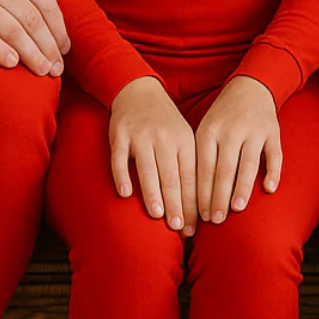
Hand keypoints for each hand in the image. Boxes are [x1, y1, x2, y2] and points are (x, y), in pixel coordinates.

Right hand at [109, 77, 197, 233]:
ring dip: (153, 193)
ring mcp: (141, 135)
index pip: (190, 177)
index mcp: (184, 140)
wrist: (139, 90)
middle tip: (178, 228)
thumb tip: (199, 206)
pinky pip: (120, 158)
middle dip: (176, 204)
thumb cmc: (165, 124)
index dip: (192, 203)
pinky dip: (122, 175)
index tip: (193, 227)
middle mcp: (165, 137)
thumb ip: (189, 167)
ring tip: (157, 215)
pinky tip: (125, 193)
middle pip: (172, 175)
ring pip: (148, 168)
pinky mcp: (120, 134)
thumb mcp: (183, 138)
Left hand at [194, 76, 281, 223]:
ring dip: (242, 187)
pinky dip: (272, 172)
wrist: (250, 87)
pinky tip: (268, 189)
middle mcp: (230, 131)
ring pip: (248, 163)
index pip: (203, 168)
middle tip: (216, 220)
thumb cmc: (222, 118)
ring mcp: (253, 130)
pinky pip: (274, 154)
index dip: (202, 194)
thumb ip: (200, 158)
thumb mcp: (205, 130)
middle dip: (219, 197)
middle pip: (224, 169)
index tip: (201, 216)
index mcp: (209, 131)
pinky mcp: (272, 131)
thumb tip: (190, 197)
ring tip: (237, 208)